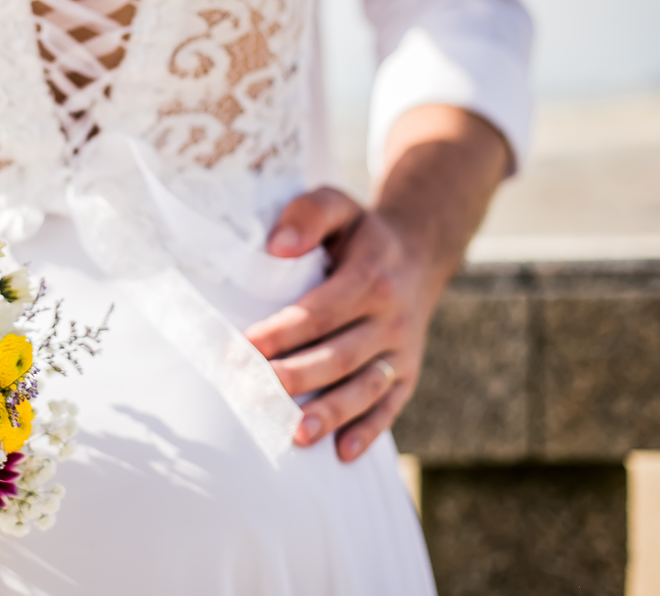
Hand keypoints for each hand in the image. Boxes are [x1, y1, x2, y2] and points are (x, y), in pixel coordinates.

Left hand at [244, 187, 438, 461]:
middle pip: (339, 354)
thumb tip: (277, 246)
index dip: (281, 332)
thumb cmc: (359, 233)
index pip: (319, 310)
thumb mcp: (338, 205)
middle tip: (251, 392)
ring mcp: (403, 349)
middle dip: (294, 377)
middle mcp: (392, 315)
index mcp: (371, 275)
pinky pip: (392, 406)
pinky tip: (342, 453)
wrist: (418, 254)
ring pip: (366, 386)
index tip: (241, 349)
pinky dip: (370, 431)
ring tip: (295, 434)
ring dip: (331, 413)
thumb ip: (309, 214)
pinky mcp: (408, 373)